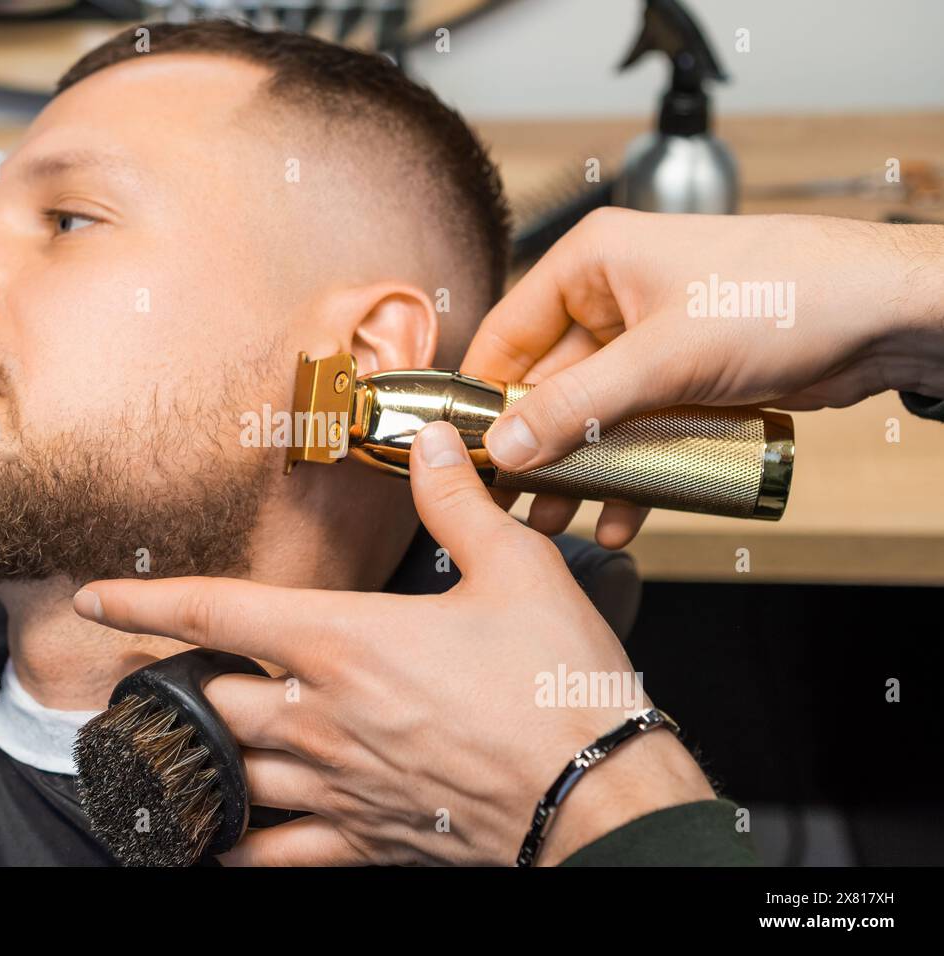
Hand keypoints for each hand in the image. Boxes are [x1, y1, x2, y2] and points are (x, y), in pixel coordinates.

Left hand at [74, 420, 712, 865]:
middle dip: (188, 682)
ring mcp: (337, 783)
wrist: (600, 796)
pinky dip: (241, 849)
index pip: (216, 613)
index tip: (98, 597)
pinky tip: (218, 847)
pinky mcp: (365, 837)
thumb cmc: (559, 687)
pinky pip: (278, 853)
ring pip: (234, 769)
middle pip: (214, 697)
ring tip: (189, 744)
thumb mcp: (517, 570)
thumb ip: (458, 504)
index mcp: (344, 643)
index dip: (145, 602)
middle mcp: (323, 716)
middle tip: (174, 673)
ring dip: (209, 753)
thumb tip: (432, 443)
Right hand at [466, 209, 943, 547]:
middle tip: (515, 505)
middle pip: (547, 384)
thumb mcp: (664, 357)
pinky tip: (621, 514)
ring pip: (593, 415)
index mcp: (591, 263)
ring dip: (579, 470)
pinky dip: (628, 472)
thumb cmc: (785, 295)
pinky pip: (637, 432)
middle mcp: (613, 298)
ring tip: (559, 521)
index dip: (483, 398)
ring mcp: (650, 341)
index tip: (468, 455)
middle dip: (536, 449)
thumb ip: (577, 406)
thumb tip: (506, 447)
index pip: (507, 335)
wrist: (886, 314)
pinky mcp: (684, 379)